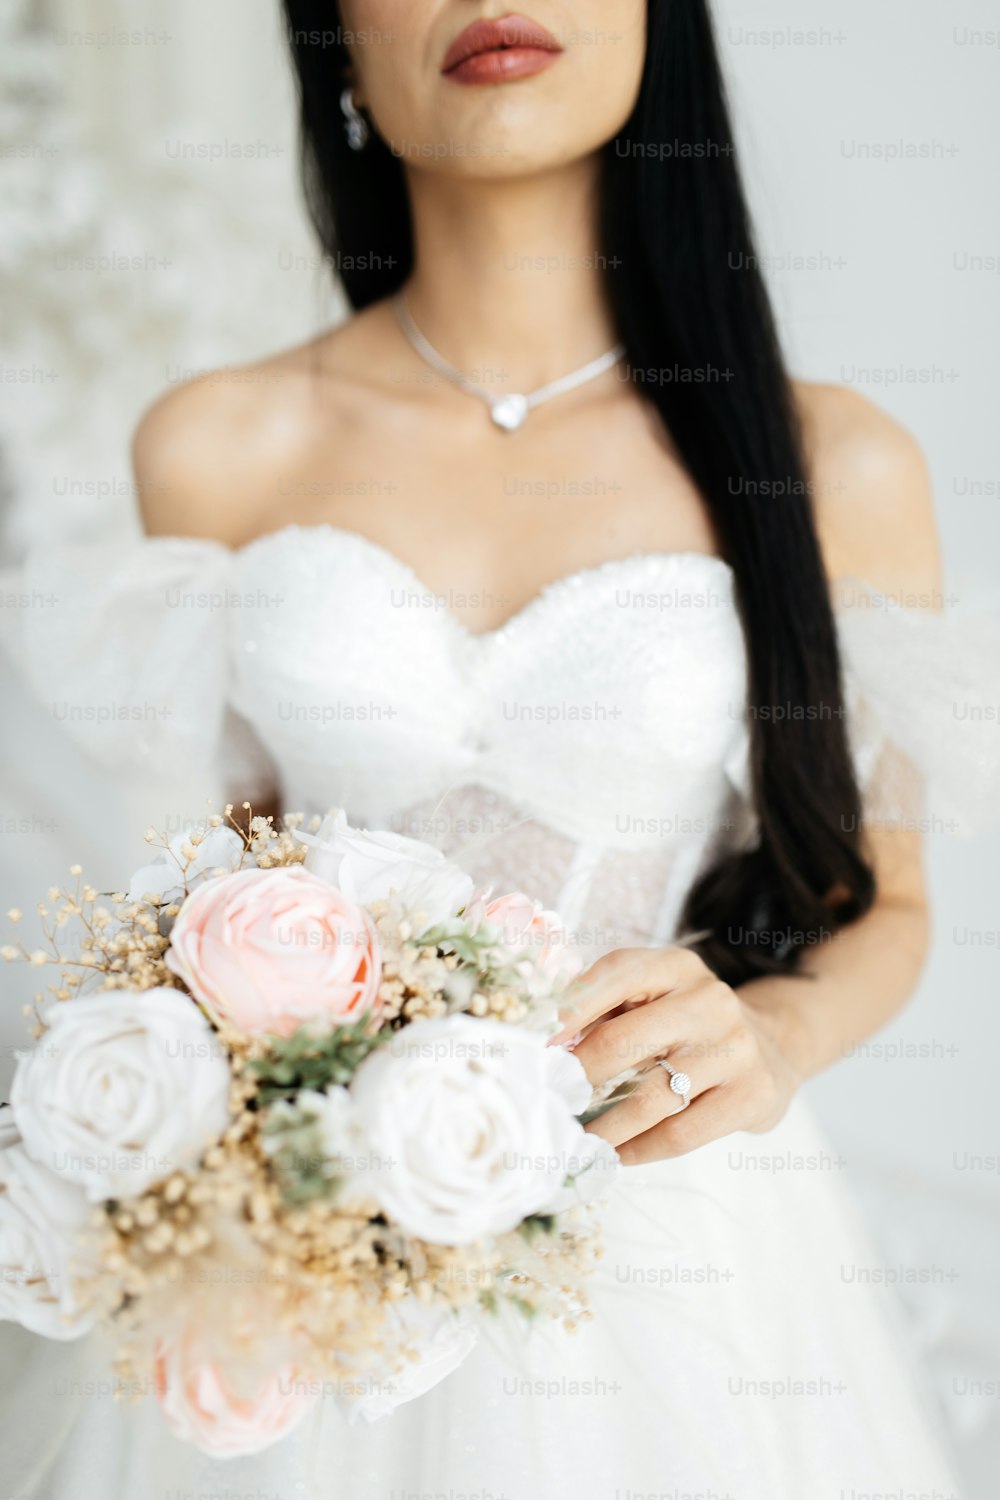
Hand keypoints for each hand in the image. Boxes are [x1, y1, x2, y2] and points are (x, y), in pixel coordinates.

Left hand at [553, 947, 803, 1164]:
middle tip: (547, 1099)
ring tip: (573, 1139)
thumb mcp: (656, 996)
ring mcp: (734, 1049)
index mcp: (676, 966)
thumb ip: (606, 1008)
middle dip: (576, 1075)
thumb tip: (547, 1042)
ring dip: (602, 1126)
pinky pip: (680, 1133)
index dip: (567, 1011)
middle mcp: (709, 1000)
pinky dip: (639, 1150)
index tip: (532, 1045)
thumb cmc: (689, 1023)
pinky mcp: (750, 1095)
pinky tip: (616, 1156)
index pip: (613, 976)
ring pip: (650, 1098)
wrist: (773, 1047)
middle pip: (622, 1040)